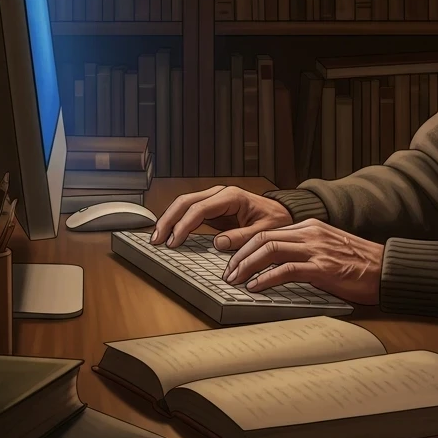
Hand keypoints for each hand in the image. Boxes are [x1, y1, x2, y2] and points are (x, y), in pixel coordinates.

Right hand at [150, 185, 291, 248]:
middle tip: (156, 240)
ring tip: (157, 238)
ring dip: (169, 219)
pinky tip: (169, 233)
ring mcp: (215, 199)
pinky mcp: (212, 208)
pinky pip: (190, 211)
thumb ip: (243, 237)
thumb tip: (218, 243)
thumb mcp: (263, 231)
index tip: (174, 241)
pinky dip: (177, 221)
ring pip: (184, 204)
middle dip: (168, 219)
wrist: (281, 213)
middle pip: (186, 201)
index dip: (184, 224)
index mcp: (232, 197)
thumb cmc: (275, 220)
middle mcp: (220, 194)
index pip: (200, 208)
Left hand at [221, 217, 383, 305]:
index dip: (245, 245)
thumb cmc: (359, 263)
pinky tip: (256, 287)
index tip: (232, 260)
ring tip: (235, 280)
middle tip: (227, 272)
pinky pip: (287, 270)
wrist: (385, 268)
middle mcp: (310, 233)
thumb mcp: (329, 247)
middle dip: (239, 255)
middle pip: (263, 237)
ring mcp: (316, 249)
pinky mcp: (322, 268)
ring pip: (270, 250)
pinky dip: (267, 279)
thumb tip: (279, 263)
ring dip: (247, 265)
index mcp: (310, 227)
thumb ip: (306, 249)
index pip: (268, 230)